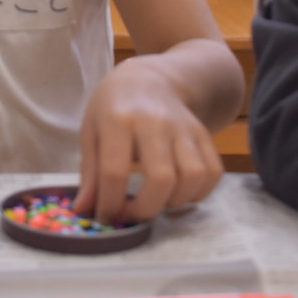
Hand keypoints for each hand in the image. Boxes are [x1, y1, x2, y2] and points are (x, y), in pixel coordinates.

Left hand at [73, 56, 222, 223]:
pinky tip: (178, 193)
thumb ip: (89, 173)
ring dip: (175, 202)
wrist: (148, 79)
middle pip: (160, 178)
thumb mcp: (90, 132)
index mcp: (117, 119)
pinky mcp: (203, 134)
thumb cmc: (112, 107)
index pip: (114, 172)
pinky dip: (198, 192)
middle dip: (145, 208)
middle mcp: (154, 122)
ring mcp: (183, 127)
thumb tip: (84, 210)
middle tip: (132, 214)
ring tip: (156, 201)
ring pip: (192, 176)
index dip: (109, 203)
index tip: (105, 217)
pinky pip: (212, 172)